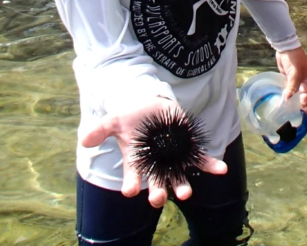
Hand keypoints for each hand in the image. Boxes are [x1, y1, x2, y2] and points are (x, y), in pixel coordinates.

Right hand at [79, 96, 226, 206]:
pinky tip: (222, 170)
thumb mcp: (114, 120)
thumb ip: (101, 130)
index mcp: (137, 163)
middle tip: (158, 199)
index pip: (134, 178)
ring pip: (179, 177)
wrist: (150, 106)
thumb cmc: (131, 117)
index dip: (133, 184)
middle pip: (158, 184)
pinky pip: (201, 160)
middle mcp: (156, 167)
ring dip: (184, 186)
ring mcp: (173, 159)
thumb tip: (84, 139)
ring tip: (186, 194)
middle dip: (159, 193)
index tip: (131, 189)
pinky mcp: (188, 149)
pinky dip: (211, 166)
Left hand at [275, 46, 306, 113]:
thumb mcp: (295, 74)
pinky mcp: (291, 82)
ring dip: (294, 102)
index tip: (304, 113)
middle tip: (292, 113)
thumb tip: (287, 100)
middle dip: (301, 107)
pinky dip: (288, 97)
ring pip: (298, 97)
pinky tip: (282, 101)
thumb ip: (292, 88)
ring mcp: (300, 83)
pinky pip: (291, 93)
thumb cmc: (294, 60)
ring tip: (286, 109)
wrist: (285, 49)